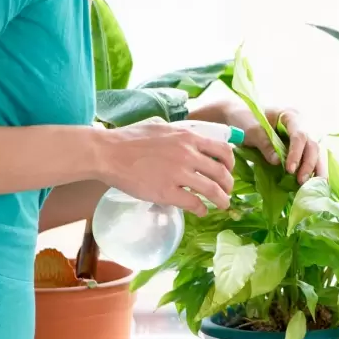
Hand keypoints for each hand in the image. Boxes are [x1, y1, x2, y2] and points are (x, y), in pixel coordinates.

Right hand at [96, 120, 234, 215]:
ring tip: (222, 205)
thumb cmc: (129, 139)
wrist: (108, 153)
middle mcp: (188, 154)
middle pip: (222, 172)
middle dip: (228, 185)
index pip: (223, 150)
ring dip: (221, 200)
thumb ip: (179, 135)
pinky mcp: (166, 192)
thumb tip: (189, 139)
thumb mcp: (161, 127)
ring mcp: (179, 174)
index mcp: (188, 137)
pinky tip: (200, 211)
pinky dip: (201, 209)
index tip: (228, 170)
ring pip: (212, 190)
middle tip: (227, 191)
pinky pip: (194, 203)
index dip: (230, 163)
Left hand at [250, 108, 322, 180]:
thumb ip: (265, 144)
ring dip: (315, 170)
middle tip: (301, 181)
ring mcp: (300, 137)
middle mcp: (300, 125)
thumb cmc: (245, 119)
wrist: (240, 117)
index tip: (289, 170)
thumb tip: (278, 162)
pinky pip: (308, 158)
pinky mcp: (298, 148)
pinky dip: (311, 171)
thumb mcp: (251, 130)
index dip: (296, 153)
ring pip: (315, 153)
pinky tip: (311, 183)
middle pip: (312, 145)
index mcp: (290, 116)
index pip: (299, 135)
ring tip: (311, 186)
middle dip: (309, 164)